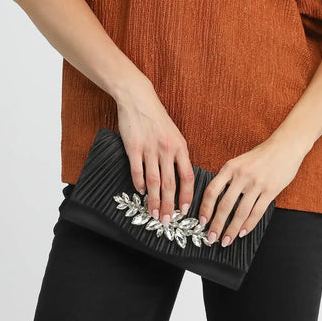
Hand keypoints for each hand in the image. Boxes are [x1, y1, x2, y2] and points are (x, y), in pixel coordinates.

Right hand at [116, 79, 194, 227]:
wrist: (138, 99)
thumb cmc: (157, 118)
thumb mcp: (174, 134)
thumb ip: (177, 155)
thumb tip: (180, 180)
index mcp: (180, 146)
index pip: (187, 176)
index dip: (186, 195)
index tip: (184, 210)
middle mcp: (167, 149)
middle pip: (170, 184)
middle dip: (169, 206)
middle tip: (167, 221)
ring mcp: (150, 148)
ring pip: (154, 182)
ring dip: (154, 201)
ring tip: (154, 214)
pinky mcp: (134, 147)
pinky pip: (137, 171)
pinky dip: (140, 184)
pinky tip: (141, 192)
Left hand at [198, 136, 304, 246]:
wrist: (285, 146)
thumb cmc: (262, 155)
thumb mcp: (240, 161)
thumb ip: (229, 177)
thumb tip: (217, 200)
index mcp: (230, 167)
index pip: (212, 190)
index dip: (205, 208)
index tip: (202, 221)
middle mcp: (241, 175)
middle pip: (225, 205)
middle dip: (217, 225)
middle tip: (211, 238)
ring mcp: (256, 183)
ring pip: (240, 212)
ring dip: (232, 229)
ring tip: (226, 240)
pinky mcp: (270, 190)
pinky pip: (257, 212)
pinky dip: (248, 225)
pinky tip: (242, 232)